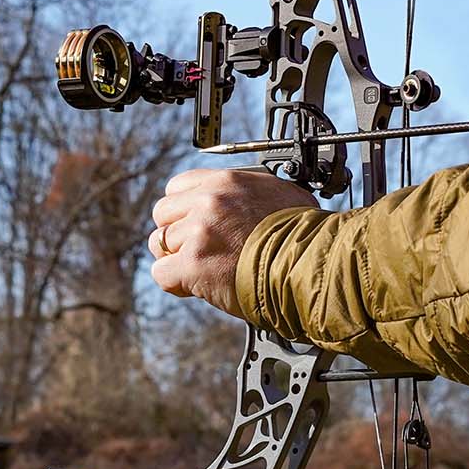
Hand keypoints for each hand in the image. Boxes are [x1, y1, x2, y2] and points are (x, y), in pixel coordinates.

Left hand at [149, 168, 317, 316]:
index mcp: (227, 182)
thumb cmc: (303, 236)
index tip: (193, 223)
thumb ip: (252, 192)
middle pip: (163, 213)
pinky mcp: (193, 264)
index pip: (178, 186)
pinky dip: (176, 283)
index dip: (183, 208)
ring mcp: (199, 232)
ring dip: (176, 258)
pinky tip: (197, 286)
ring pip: (159, 243)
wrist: (309, 264)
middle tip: (196, 250)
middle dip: (175, 233)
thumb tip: (251, 198)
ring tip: (202, 269)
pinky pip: (162, 273)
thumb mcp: (280, 195)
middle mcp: (209, 201)